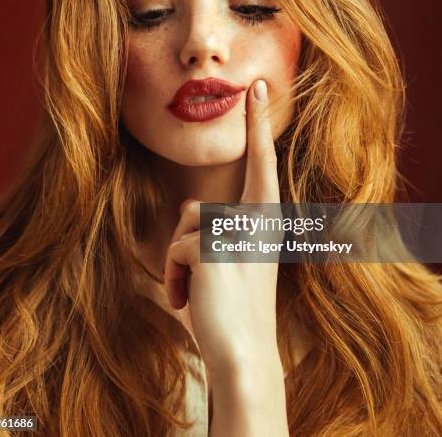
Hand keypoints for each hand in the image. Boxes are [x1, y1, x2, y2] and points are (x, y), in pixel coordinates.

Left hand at [163, 78, 281, 376]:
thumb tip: (188, 206)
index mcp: (266, 221)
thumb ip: (212, 228)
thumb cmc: (236, 308)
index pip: (263, 163)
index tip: (256, 87)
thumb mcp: (229, 261)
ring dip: (180, 266)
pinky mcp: (211, 249)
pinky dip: (175, 280)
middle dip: (186, 251)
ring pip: (182, 232)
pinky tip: (189, 303)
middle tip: (225, 150)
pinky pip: (175, 252)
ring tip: (198, 294)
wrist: (245, 354)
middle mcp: (257, 221)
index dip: (258, 124)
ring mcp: (235, 234)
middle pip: (197, 213)